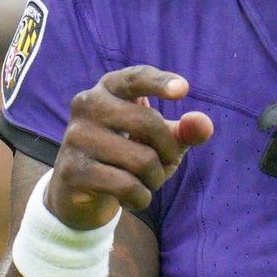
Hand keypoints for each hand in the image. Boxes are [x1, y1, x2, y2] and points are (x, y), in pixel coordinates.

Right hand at [48, 66, 214, 229]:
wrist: (77, 192)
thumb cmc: (125, 156)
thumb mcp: (160, 143)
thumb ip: (184, 132)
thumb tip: (203, 123)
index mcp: (108, 88)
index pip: (136, 78)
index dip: (160, 83)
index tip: (183, 89)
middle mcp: (87, 105)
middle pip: (148, 123)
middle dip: (168, 152)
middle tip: (165, 165)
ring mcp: (76, 137)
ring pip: (142, 160)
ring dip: (154, 180)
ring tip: (143, 183)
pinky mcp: (73, 170)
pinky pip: (127, 186)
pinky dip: (140, 198)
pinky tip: (129, 198)